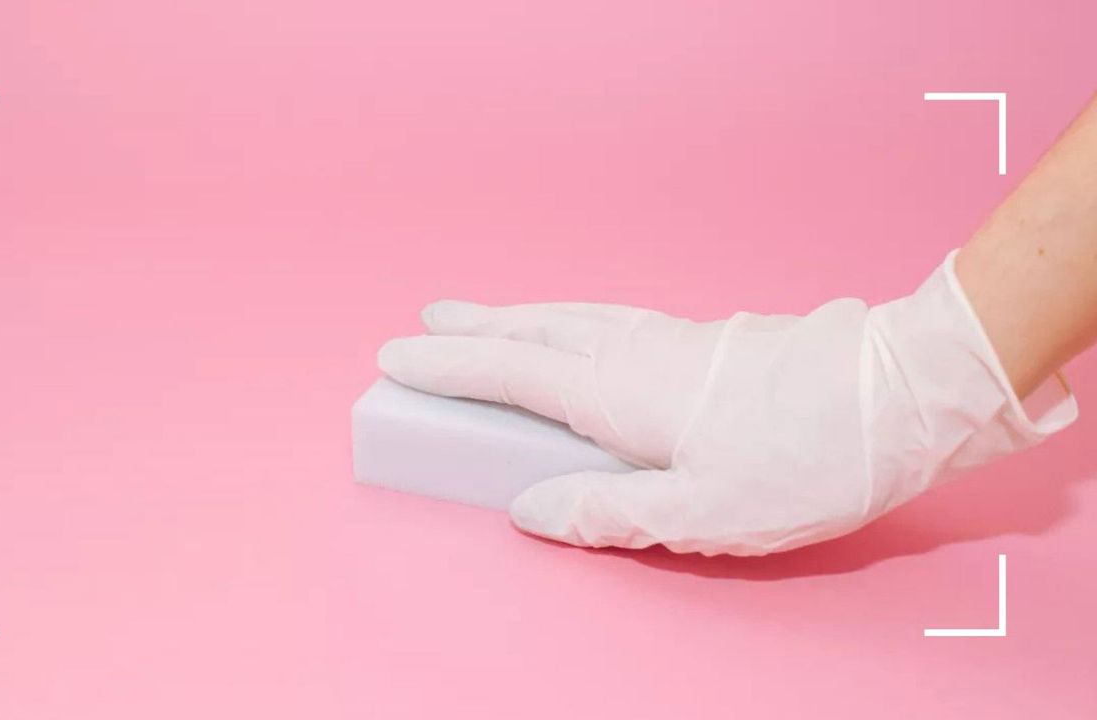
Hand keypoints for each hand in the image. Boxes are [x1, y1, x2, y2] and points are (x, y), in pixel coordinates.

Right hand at [377, 252, 1077, 555]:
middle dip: (476, 328)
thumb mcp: (703, 512)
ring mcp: (674, 340)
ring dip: (519, 317)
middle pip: (537, 331)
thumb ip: (607, 511)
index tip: (396, 357)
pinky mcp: (706, 341)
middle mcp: (638, 354)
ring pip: (573, 319)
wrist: (901, 395)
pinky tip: (581, 334)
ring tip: (486, 320)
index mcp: (623, 395)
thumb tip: (527, 508)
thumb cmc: (808, 460)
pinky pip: (608, 322)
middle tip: (426, 320)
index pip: (513, 374)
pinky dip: (568, 321)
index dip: (450, 366)